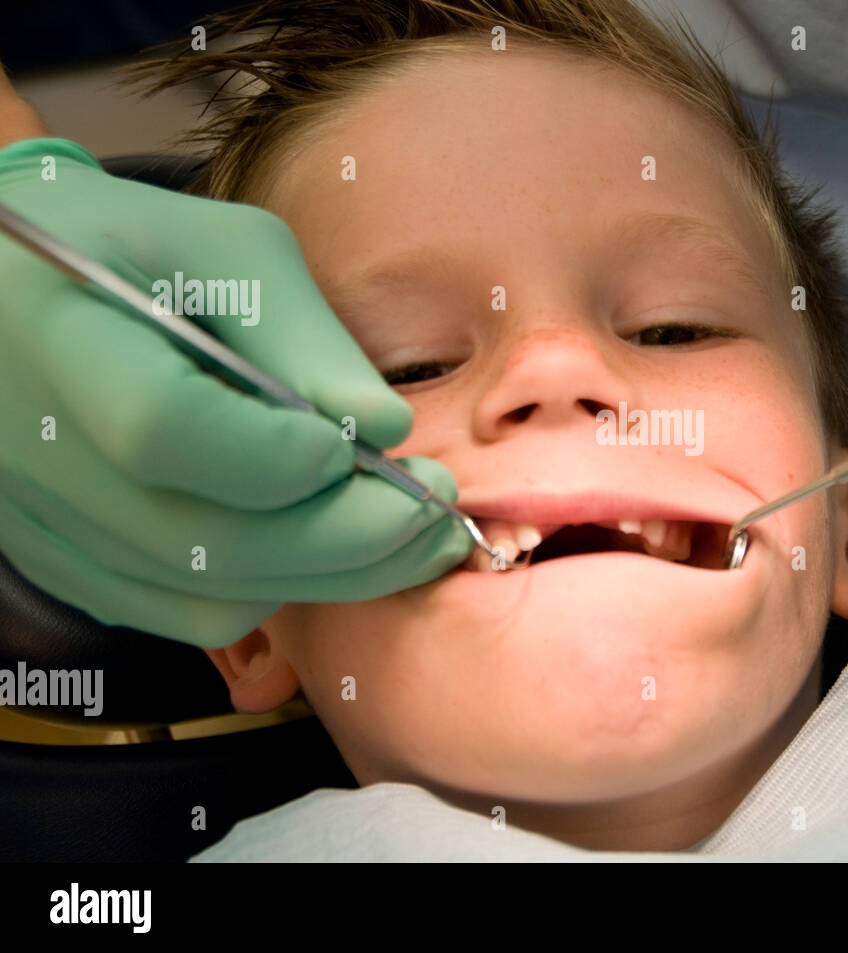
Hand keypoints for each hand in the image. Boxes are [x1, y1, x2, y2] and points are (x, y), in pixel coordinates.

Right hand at [0, 138, 471, 646]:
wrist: (10, 294)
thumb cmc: (128, 250)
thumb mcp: (221, 252)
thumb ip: (302, 337)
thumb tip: (386, 430)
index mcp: (58, 340)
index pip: (165, 430)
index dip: (279, 456)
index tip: (372, 445)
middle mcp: (33, 454)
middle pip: (206, 540)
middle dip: (350, 537)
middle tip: (438, 510)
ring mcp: (45, 526)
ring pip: (210, 593)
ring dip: (332, 574)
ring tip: (411, 529)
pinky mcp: (70, 567)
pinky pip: (191, 612)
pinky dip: (281, 587)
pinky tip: (335, 543)